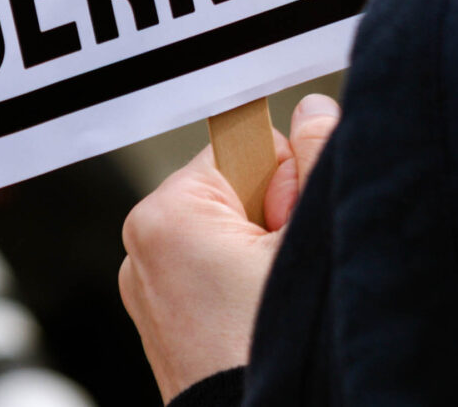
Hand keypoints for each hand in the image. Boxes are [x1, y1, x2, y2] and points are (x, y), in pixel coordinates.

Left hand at [119, 94, 338, 398]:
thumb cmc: (272, 347)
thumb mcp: (311, 239)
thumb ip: (316, 158)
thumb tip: (313, 110)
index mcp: (166, 213)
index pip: (248, 144)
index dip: (287, 184)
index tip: (288, 228)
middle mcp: (142, 244)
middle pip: (237, 187)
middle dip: (272, 220)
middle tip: (281, 271)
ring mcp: (147, 287)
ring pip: (230, 232)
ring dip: (261, 255)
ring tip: (269, 300)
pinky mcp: (160, 319)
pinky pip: (212, 271)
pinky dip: (240, 285)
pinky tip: (254, 319)